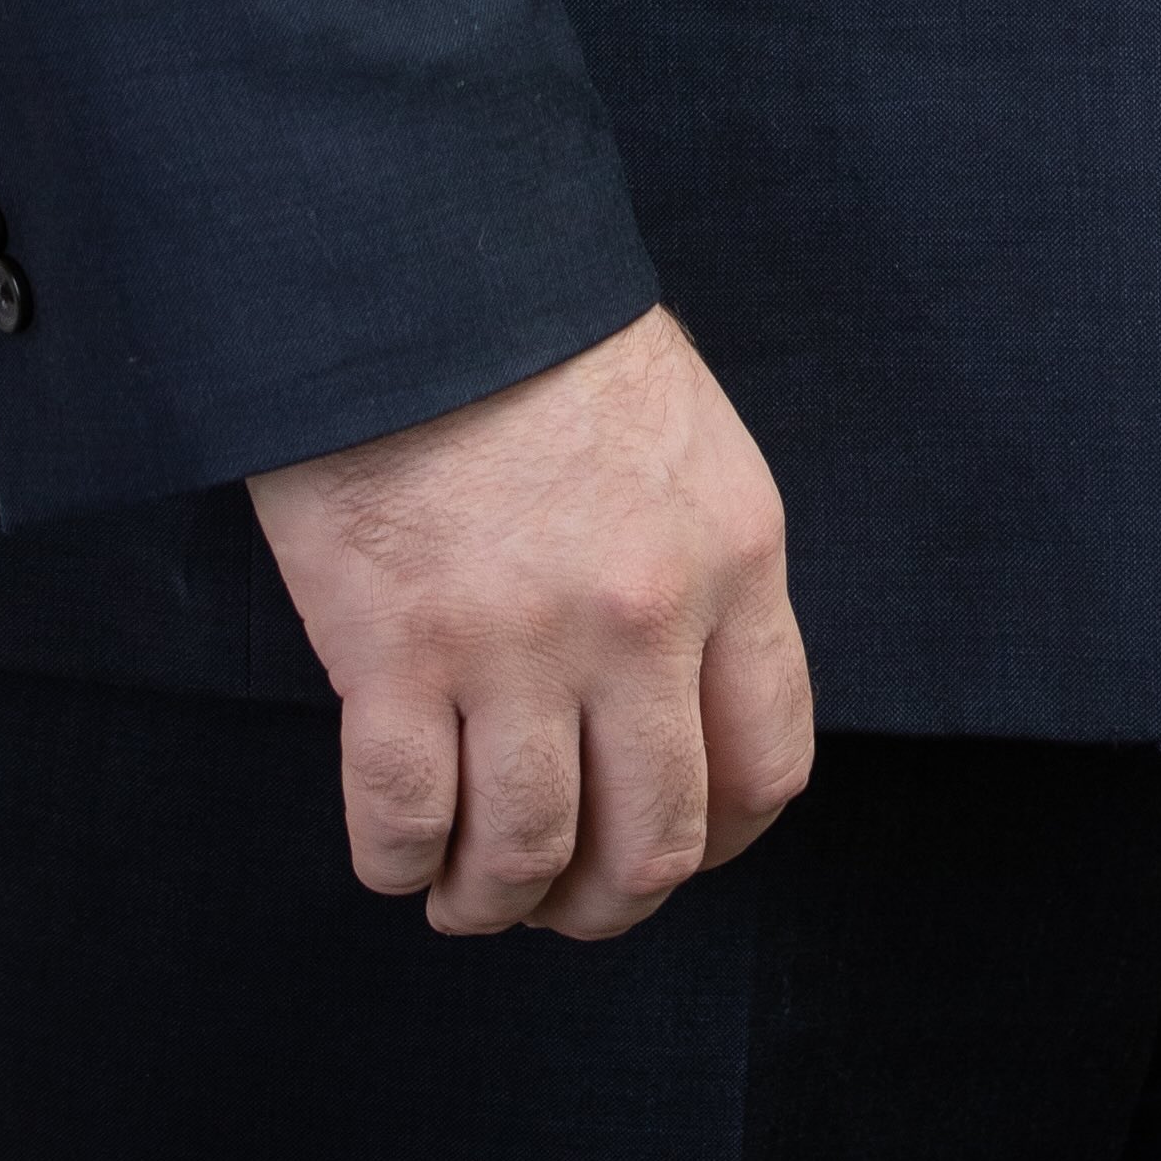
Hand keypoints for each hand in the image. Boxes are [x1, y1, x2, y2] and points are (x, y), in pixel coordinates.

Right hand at [247, 302, 813, 941]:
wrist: (417, 258)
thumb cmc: (542, 336)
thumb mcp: (682, 439)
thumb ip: (700, 572)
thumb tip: (680, 705)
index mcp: (732, 556)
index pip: (766, 764)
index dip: (717, 838)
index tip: (667, 849)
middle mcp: (641, 616)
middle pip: (654, 841)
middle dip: (605, 903)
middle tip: (558, 900)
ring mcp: (515, 641)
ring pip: (527, 856)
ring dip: (494, 901)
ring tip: (466, 892)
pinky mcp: (394, 648)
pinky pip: (406, 821)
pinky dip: (399, 864)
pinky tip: (396, 851)